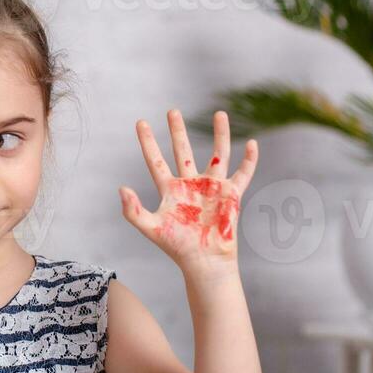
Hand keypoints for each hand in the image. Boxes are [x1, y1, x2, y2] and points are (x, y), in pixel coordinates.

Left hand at [119, 109, 258, 273]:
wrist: (204, 261)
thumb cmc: (177, 247)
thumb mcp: (150, 228)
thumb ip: (133, 210)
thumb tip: (121, 188)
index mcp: (170, 189)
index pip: (155, 160)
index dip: (148, 142)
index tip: (141, 122)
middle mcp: (190, 184)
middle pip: (183, 150)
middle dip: (178, 131)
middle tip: (172, 111)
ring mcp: (212, 187)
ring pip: (217, 154)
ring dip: (220, 134)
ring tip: (219, 113)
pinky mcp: (231, 195)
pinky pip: (243, 173)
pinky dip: (249, 159)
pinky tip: (251, 143)